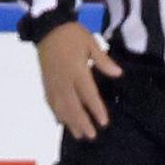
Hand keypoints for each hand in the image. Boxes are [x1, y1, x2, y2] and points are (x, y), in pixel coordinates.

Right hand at [35, 19, 121, 142]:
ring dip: (70, 122)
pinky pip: (51, 102)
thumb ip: (102, 60)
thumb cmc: (72, 34)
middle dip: (82, 122)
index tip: (103, 122)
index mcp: (76, 69)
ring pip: (61, 107)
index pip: (87, 93)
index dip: (95, 108)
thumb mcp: (90, 42)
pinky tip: (62, 122)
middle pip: (72, 105)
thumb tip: (118, 73)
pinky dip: (57, 114)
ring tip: (79, 135)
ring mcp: (53, 83)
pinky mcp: (46, 83)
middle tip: (91, 136)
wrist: (47, 28)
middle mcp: (63, 80)